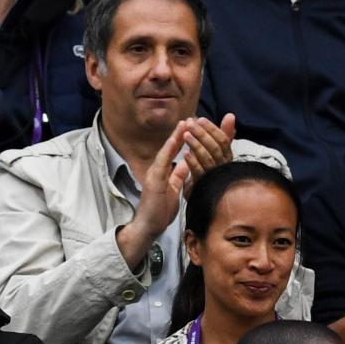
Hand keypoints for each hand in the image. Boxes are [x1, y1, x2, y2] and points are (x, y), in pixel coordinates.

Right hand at [116, 121, 190, 270]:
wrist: (148, 226)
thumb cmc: (160, 211)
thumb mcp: (174, 190)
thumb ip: (178, 176)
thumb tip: (186, 164)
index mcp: (165, 173)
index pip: (177, 152)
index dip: (185, 139)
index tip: (196, 126)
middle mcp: (158, 170)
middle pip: (172, 148)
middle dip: (182, 133)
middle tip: (192, 117)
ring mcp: (155, 174)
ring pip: (166, 151)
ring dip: (175, 137)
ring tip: (185, 123)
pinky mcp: (153, 181)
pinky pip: (162, 163)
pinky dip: (169, 150)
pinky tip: (175, 140)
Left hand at [182, 113, 235, 191]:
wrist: (202, 200)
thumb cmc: (209, 172)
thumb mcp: (216, 152)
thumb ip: (223, 135)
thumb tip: (230, 116)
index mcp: (226, 158)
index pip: (223, 141)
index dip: (212, 129)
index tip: (200, 119)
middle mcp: (222, 167)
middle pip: (215, 148)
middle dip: (202, 134)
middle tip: (191, 124)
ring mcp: (213, 177)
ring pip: (207, 158)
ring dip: (196, 145)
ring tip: (186, 135)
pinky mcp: (202, 186)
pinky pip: (198, 172)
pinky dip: (192, 162)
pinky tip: (185, 154)